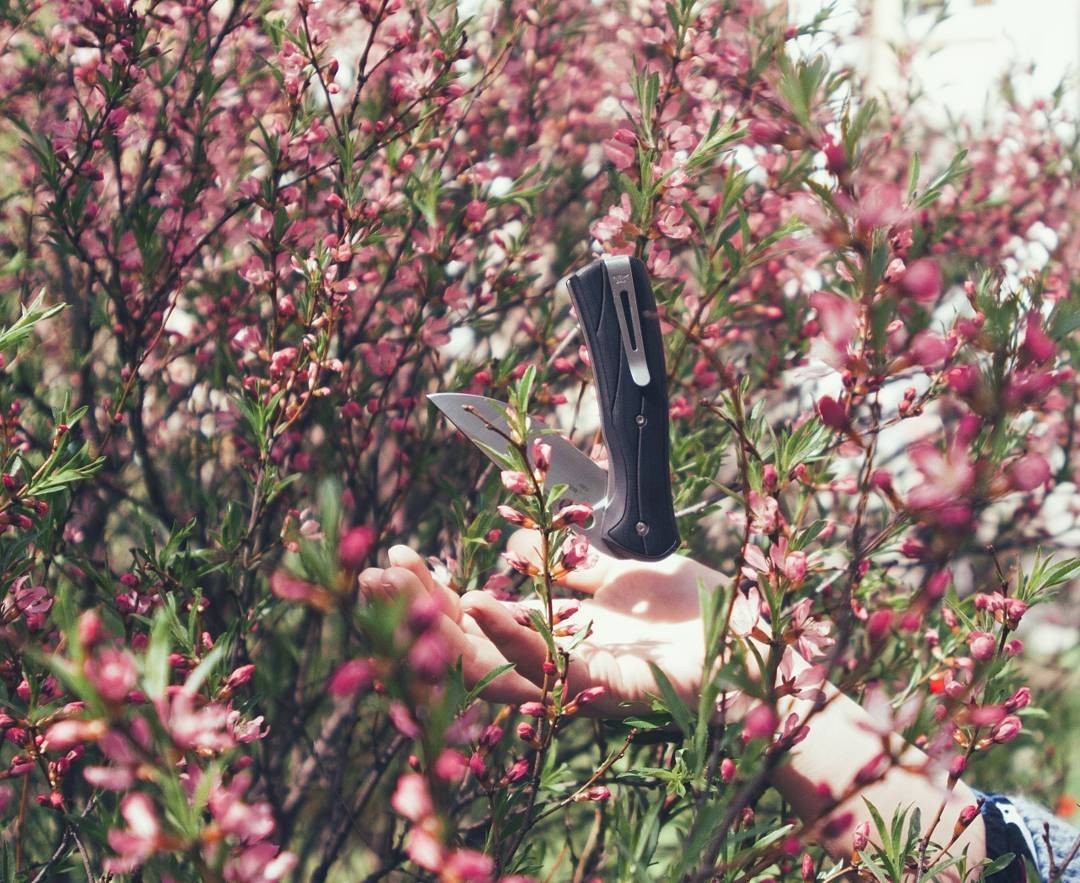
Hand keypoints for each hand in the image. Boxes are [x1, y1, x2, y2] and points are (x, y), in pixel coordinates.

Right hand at [359, 531, 728, 716]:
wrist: (757, 642)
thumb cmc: (696, 610)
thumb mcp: (625, 571)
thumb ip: (572, 563)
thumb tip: (515, 541)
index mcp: (559, 635)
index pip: (480, 617)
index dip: (436, 590)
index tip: (401, 555)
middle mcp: (556, 662)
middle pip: (469, 641)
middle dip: (417, 607)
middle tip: (369, 571)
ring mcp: (576, 678)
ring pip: (490, 661)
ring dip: (441, 619)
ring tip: (398, 581)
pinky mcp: (606, 687)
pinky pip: (546, 667)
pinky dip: (507, 634)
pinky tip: (475, 602)